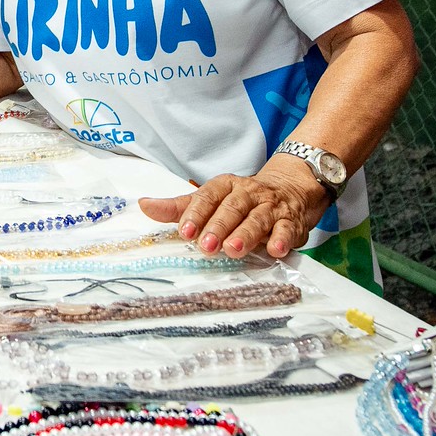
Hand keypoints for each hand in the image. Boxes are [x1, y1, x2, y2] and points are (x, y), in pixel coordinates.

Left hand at [138, 156, 329, 259]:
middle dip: (218, 226)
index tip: (184, 231)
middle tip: (206, 246)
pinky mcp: (290, 222)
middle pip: (232, 207)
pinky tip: (275, 250)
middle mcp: (248, 193)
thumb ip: (179, 207)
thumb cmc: (241, 200)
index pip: (208, 197)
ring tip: (234, 249)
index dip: (196, 214)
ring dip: (246, 234)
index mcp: (225, 186)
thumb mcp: (210, 200)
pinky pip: (286, 229)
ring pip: (258, 218)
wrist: (290, 189)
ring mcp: (270, 207)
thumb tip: (144, 205)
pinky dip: (282, 239)